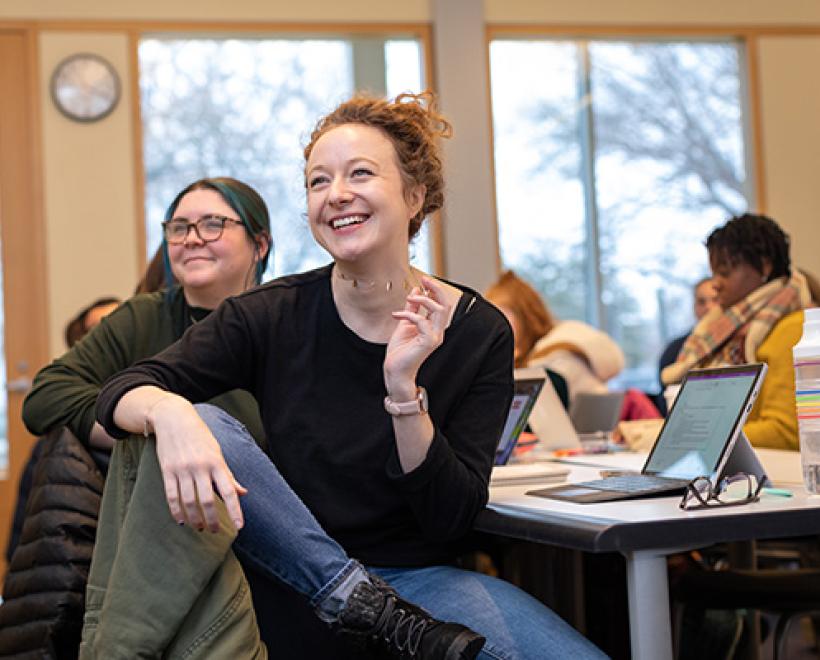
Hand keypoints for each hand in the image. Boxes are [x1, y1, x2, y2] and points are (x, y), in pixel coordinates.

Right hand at [148, 397, 245, 531]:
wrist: (174, 418)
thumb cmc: (200, 436)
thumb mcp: (217, 452)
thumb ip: (228, 474)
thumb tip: (242, 493)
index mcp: (216, 462)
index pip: (229, 490)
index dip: (235, 509)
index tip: (239, 526)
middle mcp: (200, 466)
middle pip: (207, 500)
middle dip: (212, 519)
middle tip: (215, 531)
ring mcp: (182, 469)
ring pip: (189, 501)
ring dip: (194, 518)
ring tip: (199, 527)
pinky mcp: (167, 470)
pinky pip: (171, 495)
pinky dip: (176, 510)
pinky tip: (182, 519)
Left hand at [384, 276, 450, 394]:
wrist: (395, 370)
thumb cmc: (400, 351)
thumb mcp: (405, 324)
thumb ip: (412, 308)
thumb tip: (416, 291)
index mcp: (433, 327)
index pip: (442, 304)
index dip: (435, 290)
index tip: (424, 279)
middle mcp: (437, 332)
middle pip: (445, 305)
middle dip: (436, 289)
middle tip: (424, 279)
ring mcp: (434, 337)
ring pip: (439, 310)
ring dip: (424, 300)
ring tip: (410, 297)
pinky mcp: (428, 342)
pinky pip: (422, 321)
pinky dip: (409, 314)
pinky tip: (396, 314)